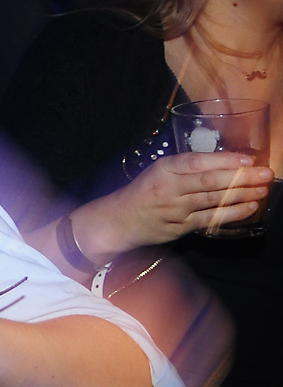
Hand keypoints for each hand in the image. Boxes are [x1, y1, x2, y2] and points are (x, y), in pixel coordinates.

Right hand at [75, 152, 272, 258]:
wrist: (119, 219)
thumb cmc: (142, 192)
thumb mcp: (158, 171)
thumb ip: (185, 168)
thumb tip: (224, 163)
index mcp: (164, 168)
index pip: (198, 162)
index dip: (226, 161)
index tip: (249, 159)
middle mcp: (170, 188)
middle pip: (211, 181)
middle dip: (242, 177)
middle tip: (266, 174)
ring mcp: (176, 209)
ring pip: (214, 200)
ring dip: (242, 194)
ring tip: (263, 189)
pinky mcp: (180, 227)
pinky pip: (211, 219)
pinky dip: (232, 213)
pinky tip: (249, 208)